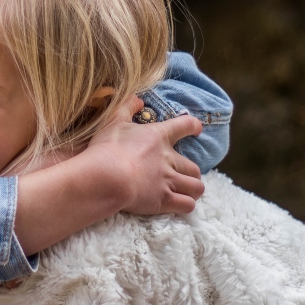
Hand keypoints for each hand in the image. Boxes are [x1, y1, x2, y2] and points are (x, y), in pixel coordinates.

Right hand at [84, 95, 204, 215]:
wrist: (107, 177)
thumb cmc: (108, 148)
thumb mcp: (113, 120)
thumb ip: (127, 106)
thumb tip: (138, 99)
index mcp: (158, 136)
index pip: (184, 126)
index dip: (193, 126)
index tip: (197, 128)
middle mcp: (169, 159)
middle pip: (194, 167)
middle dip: (192, 172)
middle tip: (184, 175)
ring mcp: (168, 181)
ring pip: (196, 187)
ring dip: (193, 190)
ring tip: (187, 192)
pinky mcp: (164, 200)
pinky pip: (187, 205)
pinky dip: (186, 205)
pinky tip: (181, 206)